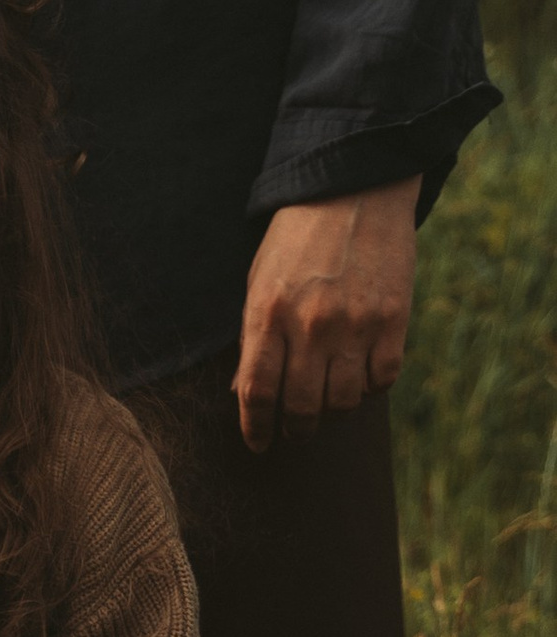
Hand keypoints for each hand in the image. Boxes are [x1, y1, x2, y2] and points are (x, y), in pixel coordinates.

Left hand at [234, 180, 418, 452]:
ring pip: (345, 401)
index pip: (256, 391)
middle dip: (296, 430)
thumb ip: (253, 338)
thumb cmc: (296, 240)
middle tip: (295, 433)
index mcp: (266, 313)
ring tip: (328, 406)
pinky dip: (371, 389)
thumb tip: (243, 393)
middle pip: (301, 407)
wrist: (353, 192)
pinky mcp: (393, 320)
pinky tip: (361, 379)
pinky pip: (383, 380)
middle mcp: (309, 324)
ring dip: (334, 413)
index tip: (258, 444)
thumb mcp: (259, 282)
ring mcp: (354, 324)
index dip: (255, 428)